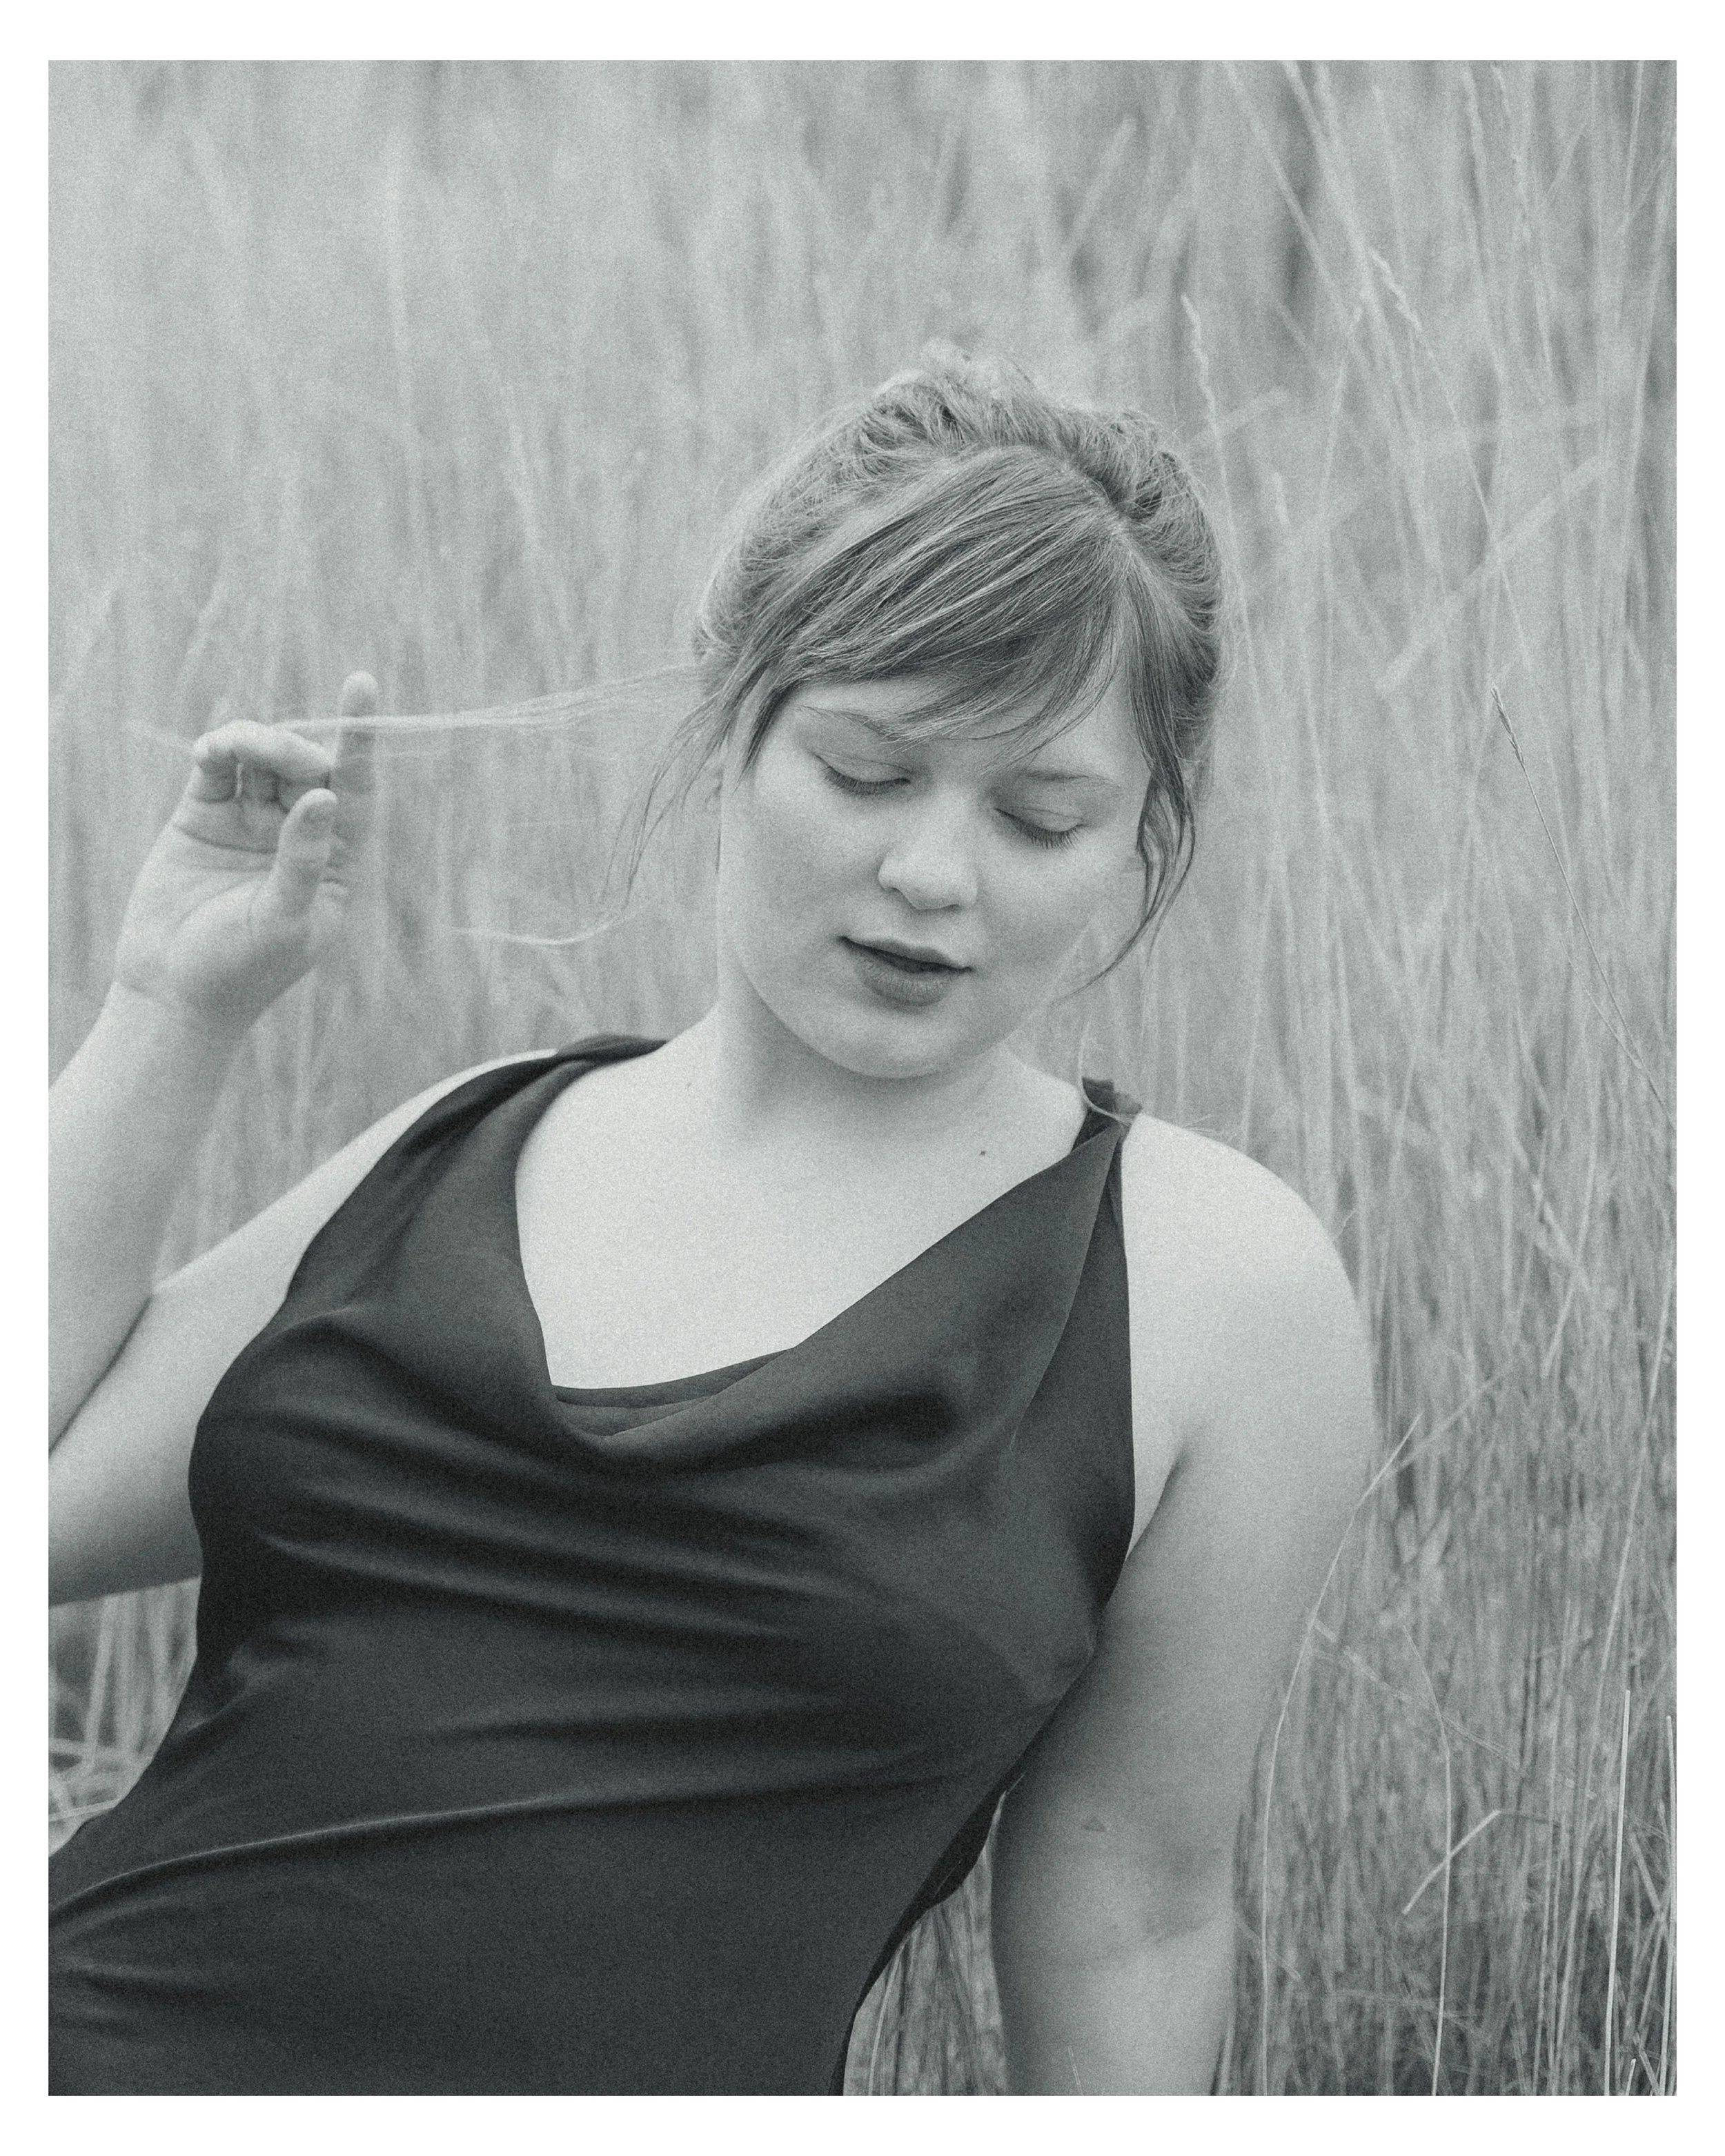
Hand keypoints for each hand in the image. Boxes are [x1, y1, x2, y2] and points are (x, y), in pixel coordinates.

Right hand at [111, 673, 378, 1040]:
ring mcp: (249, 822)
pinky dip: (215, 751)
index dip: (359, 740)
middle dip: (295, 746)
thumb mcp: (283, 920)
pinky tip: (209, 754)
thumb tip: (325, 797)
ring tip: (230, 748)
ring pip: (261, 758)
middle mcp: (297, 834)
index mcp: (335, 860)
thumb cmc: (241, 970)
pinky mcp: (202, 817)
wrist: (172, 993)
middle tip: (280, 754)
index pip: (355, 789)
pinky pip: (216, 769)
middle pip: (307, 764)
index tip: (361, 685)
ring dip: (254, 740)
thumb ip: (303, 860)